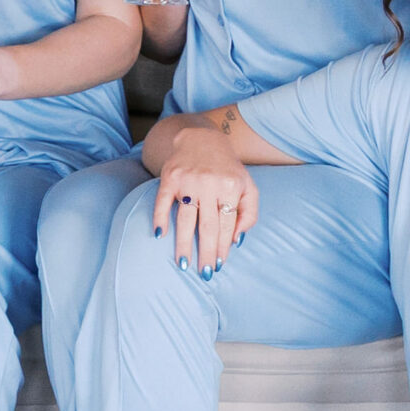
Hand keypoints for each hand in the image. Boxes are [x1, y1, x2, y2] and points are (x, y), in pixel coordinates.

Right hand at [151, 126, 259, 274]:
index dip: (223, 247)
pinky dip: (160, 217)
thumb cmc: (226, 168)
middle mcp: (210, 184)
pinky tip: (160, 234)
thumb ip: (249, 212)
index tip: (218, 265)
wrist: (200, 138)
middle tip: (203, 273)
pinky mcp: (170, 177)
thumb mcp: (247, 185)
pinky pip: (163, 201)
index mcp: (232, 188)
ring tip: (182, 263)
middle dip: (206, 252)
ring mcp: (188, 181)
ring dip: (184, 243)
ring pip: (186, 218)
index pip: (227, 225)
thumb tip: (237, 240)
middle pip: (208, 226)